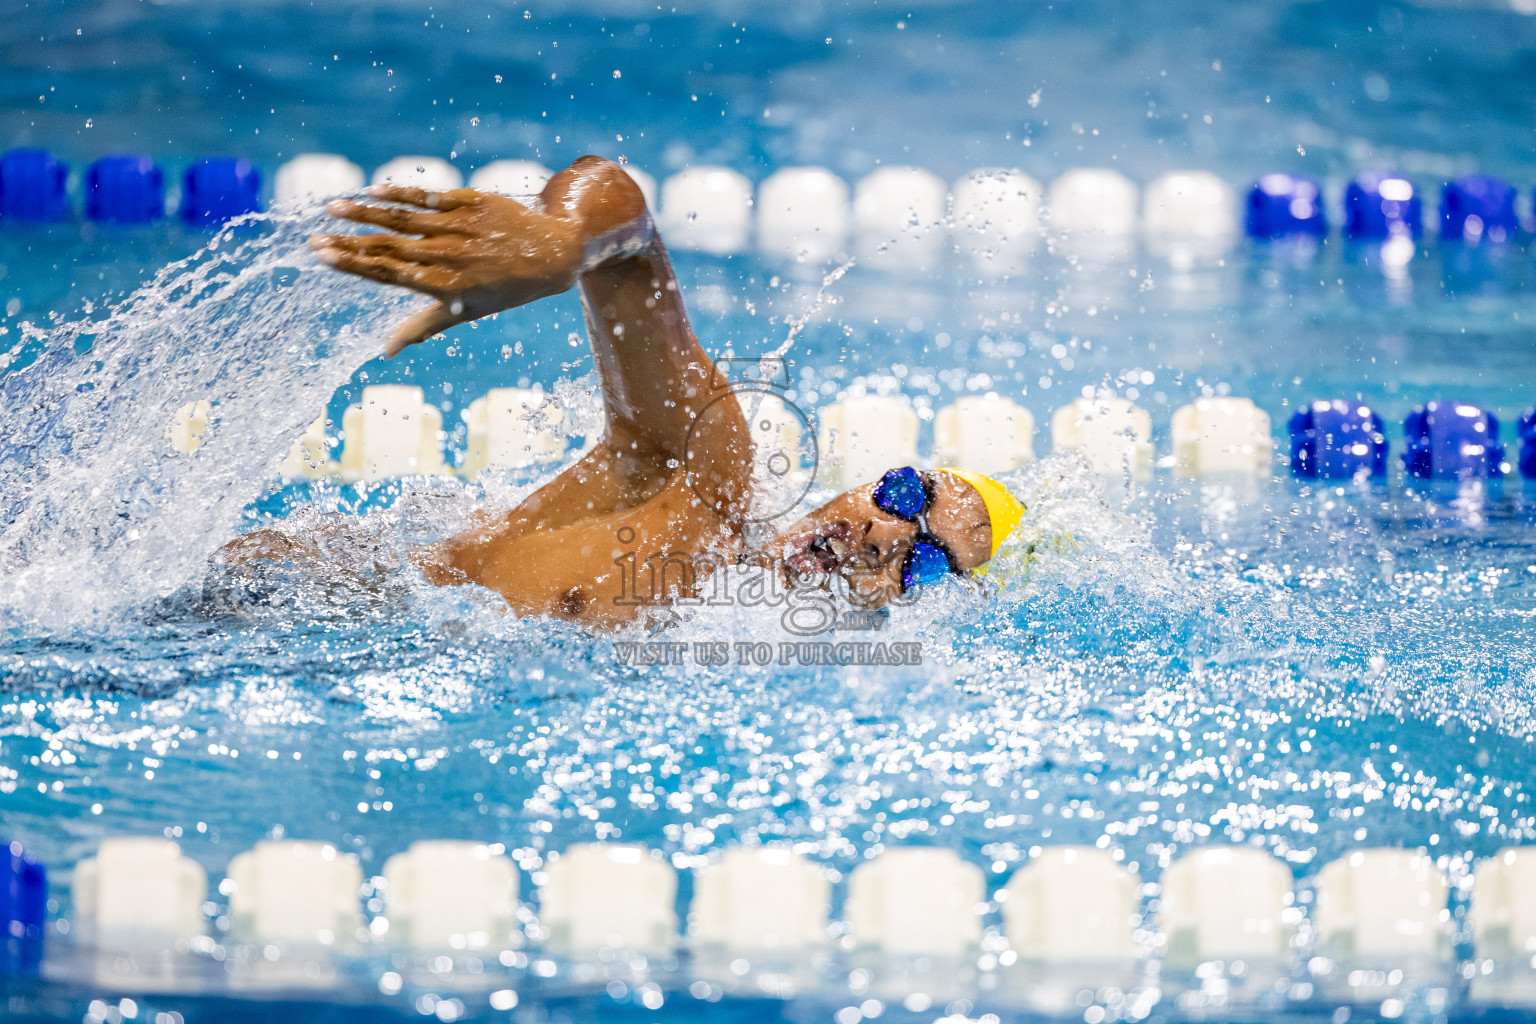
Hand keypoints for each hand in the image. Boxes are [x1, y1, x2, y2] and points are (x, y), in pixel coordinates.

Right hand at [309, 184, 585, 357]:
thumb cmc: (504, 288)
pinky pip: (428, 196)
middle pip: (389, 247)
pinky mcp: (472, 202)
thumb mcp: (467, 312)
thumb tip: (386, 351)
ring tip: (334, 207)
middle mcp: (451, 257)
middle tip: (314, 237)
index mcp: (446, 287)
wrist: (552, 255)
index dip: (353, 264)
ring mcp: (461, 227)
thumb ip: (423, 326)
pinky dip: (399, 192)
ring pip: (404, 218)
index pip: (389, 273)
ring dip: (366, 212)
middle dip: (349, 242)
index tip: (322, 255)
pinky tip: (372, 190)